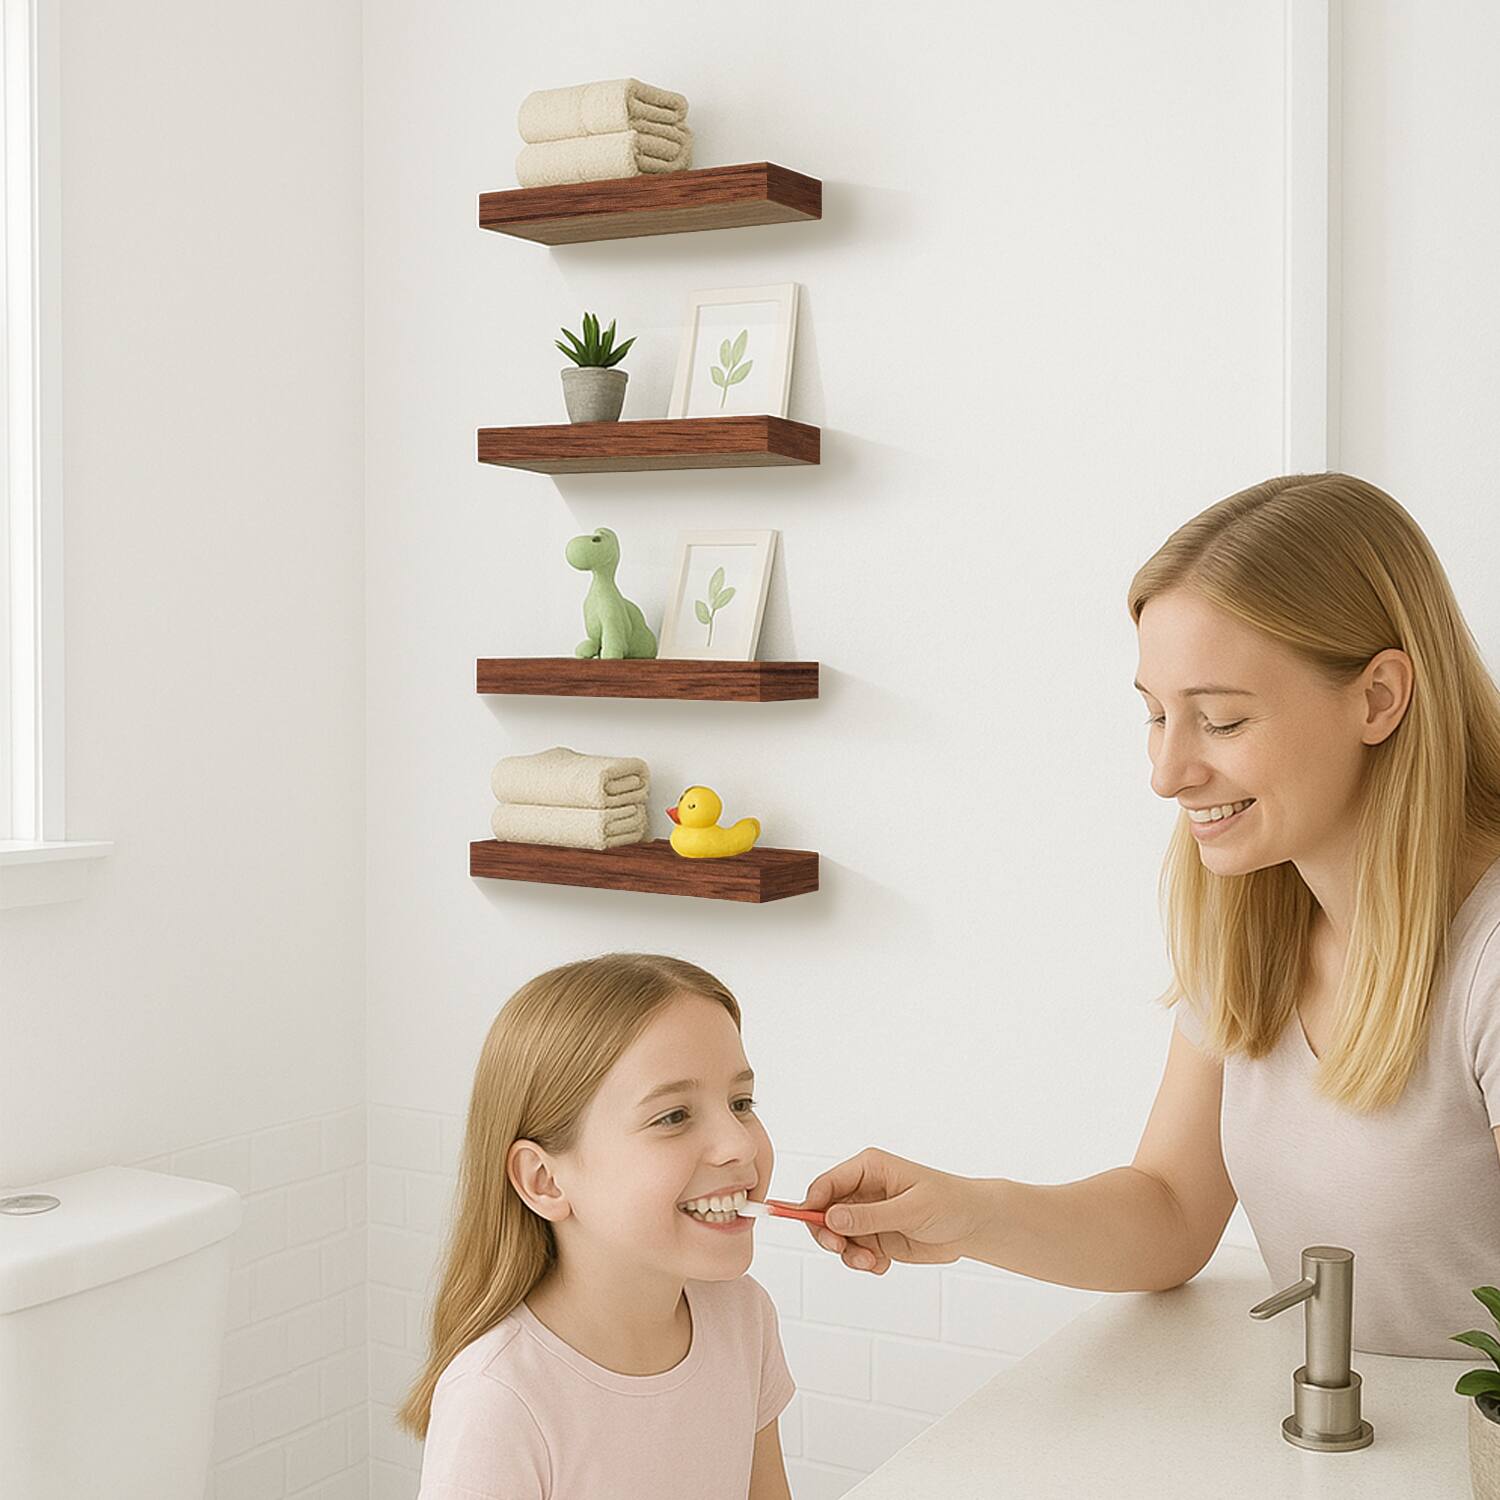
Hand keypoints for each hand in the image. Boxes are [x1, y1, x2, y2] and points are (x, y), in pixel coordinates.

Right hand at [797, 1147, 980, 1275]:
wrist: (973, 1226)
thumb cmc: (948, 1204)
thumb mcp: (910, 1209)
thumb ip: (870, 1216)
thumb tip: (831, 1219)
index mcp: (868, 1168)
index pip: (826, 1184)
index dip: (812, 1205)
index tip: (813, 1227)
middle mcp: (862, 1190)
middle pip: (824, 1212)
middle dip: (828, 1235)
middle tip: (841, 1250)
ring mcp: (868, 1215)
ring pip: (837, 1237)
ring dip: (848, 1254)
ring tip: (872, 1262)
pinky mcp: (876, 1237)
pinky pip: (854, 1252)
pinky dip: (862, 1262)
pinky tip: (882, 1265)